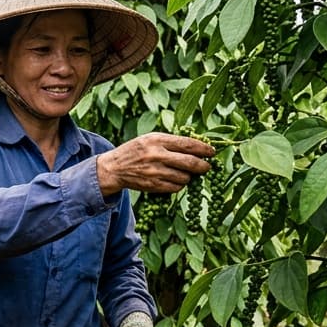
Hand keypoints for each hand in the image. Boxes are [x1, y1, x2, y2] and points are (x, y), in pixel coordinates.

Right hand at [96, 133, 214, 196]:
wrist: (114, 168)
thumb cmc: (136, 150)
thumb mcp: (151, 138)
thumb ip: (171, 141)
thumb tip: (198, 146)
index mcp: (157, 139)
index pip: (187, 144)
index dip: (203, 149)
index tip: (212, 152)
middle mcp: (156, 155)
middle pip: (190, 163)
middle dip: (203, 166)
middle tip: (207, 167)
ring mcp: (155, 172)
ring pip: (184, 177)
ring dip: (189, 177)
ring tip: (186, 173)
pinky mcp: (153, 185)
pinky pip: (175, 188)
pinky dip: (179, 185)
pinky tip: (176, 180)